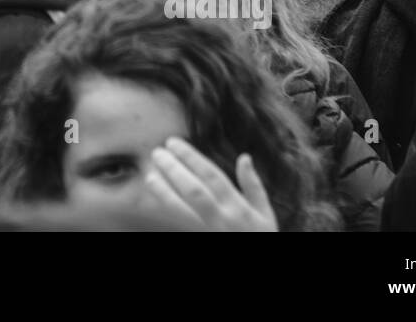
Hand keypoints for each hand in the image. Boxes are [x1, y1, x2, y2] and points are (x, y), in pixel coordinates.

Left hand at [143, 138, 277, 231]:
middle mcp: (221, 219)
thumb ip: (253, 186)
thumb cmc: (261, 238)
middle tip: (157, 152)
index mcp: (239, 207)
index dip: (191, 157)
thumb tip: (244, 157)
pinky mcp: (198, 237)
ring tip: (149, 175)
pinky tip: (156, 198)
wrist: (259, 273)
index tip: (173, 142)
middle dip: (173, 170)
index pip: (211, 176)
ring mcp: (207, 231)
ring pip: (181, 210)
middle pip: (193, 190)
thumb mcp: (266, 215)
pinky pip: (178, 223)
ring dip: (163, 191)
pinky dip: (166, 209)